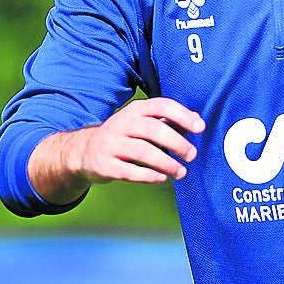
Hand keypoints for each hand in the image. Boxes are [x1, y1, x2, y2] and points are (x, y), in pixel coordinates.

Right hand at [29, 98, 205, 201]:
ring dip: (166, 163)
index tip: (200, 128)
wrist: (84, 151)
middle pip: (153, 129)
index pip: (161, 106)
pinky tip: (162, 178)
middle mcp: (122, 123)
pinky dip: (148, 176)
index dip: (182, 115)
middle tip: (192, 155)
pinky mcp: (104, 164)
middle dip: (176, 142)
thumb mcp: (142, 123)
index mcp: (135, 110)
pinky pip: (129, 171)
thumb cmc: (124, 137)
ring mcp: (111, 144)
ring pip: (142, 152)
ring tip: (182, 172)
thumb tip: (198, 121)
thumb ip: (168, 122)